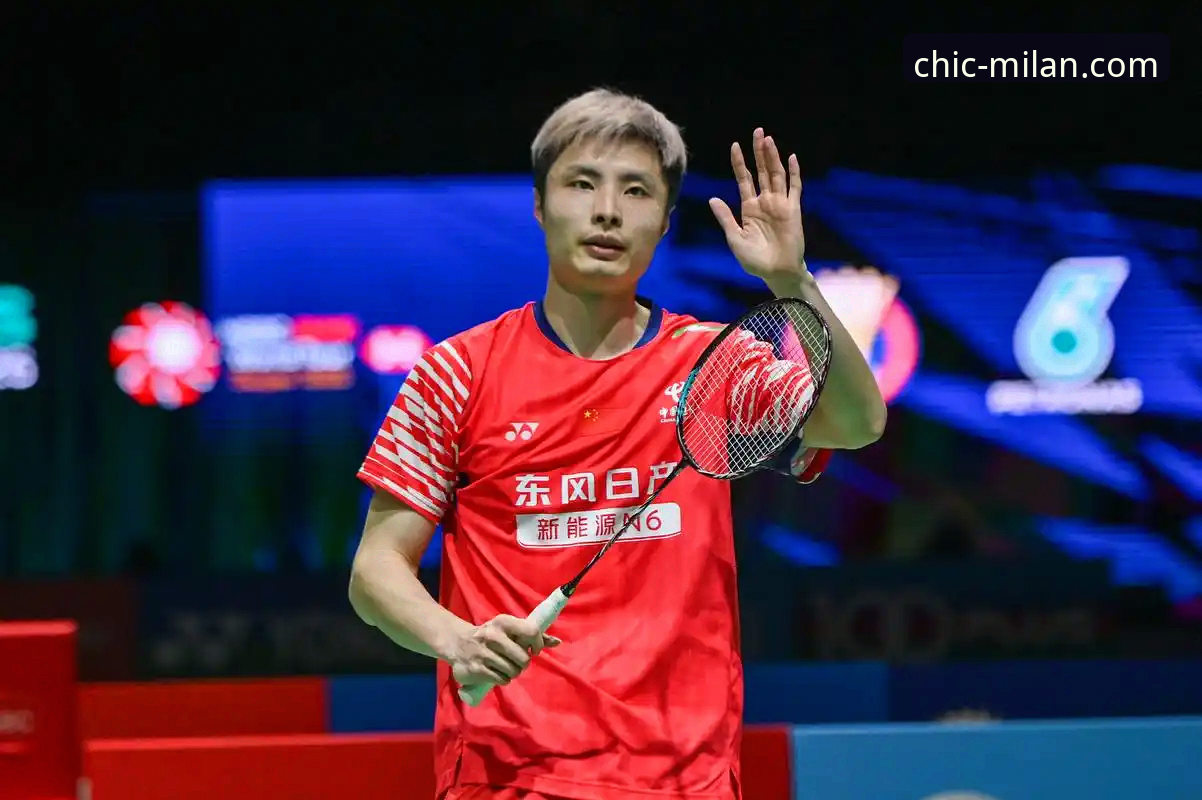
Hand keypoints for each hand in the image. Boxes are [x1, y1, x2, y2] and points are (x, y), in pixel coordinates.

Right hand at [448, 614, 560, 690]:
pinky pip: (502, 679)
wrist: (458, 643)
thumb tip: (558, 642)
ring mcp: (483, 653)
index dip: (538, 643)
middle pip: (523, 658)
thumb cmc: (491, 635)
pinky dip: (503, 679)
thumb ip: (533, 634)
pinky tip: (497, 672)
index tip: (534, 649)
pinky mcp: (476, 669)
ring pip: (513, 672)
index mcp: (503, 622)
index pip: (531, 631)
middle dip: (523, 663)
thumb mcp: (509, 629)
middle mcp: (492, 635)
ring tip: (505, 666)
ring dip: (513, 672)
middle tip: (516, 661)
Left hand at [708, 128, 806, 283]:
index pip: (743, 179)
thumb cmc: (754, 260)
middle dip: (758, 152)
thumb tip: (712, 199)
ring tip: (768, 139)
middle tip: (757, 131)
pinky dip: (794, 172)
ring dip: (773, 157)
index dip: (739, 163)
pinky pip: (794, 187)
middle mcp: (764, 202)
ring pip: (776, 174)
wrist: (777, 272)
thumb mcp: (734, 238)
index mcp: (749, 208)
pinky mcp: (793, 209)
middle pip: (761, 171)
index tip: (734, 146)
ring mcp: (780, 204)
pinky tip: (791, 158)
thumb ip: (725, 218)